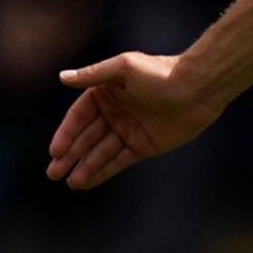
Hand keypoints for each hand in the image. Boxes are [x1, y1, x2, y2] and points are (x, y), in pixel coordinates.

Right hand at [46, 51, 220, 189]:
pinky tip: (87, 181)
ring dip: (85, 166)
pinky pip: (118, 161)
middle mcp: (114, 112)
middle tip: (53, 173)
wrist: (199, 88)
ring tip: (70, 182)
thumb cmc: (161, 74)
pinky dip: (103, 171)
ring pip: (100, 152)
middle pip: (86, 137)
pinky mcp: (143, 145)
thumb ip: (93, 75)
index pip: (78, 116)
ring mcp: (128, 130)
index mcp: (105, 92)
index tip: (55, 151)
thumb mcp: (124, 69)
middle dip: (70, 155)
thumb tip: (62, 77)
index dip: (66, 134)